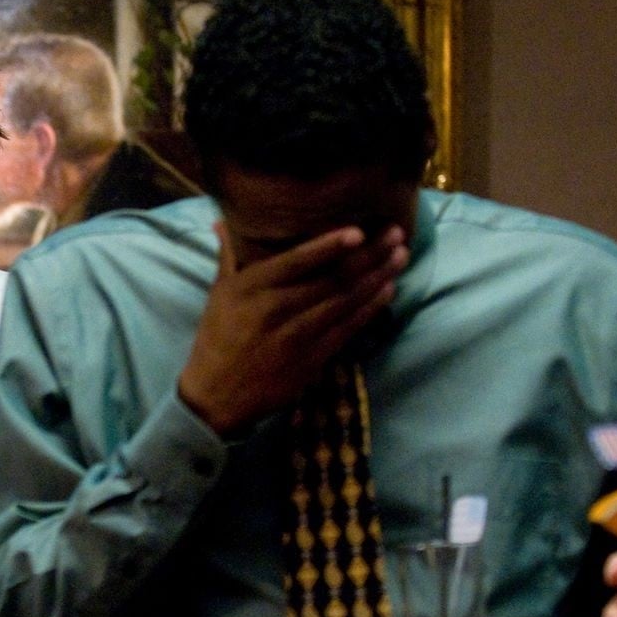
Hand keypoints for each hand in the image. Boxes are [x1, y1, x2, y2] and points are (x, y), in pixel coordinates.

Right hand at [177, 222, 406, 434]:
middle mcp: (276, 309)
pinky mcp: (311, 360)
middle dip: (369, 256)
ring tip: (401, 255)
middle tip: (396, 234)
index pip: (296, 262)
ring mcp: (296, 336)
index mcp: (252, 287)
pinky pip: (347, 329)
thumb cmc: (217, 338)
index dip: (328, 247)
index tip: (358, 231)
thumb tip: (221, 221)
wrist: (215, 396)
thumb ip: (228, 254)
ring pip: (345, 302)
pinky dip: (369, 309)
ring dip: (377, 277)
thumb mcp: (219, 293)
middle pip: (331, 278)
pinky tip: (388, 290)